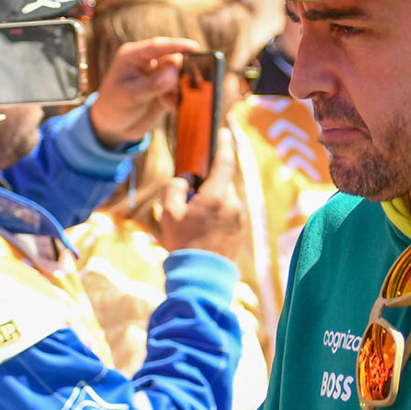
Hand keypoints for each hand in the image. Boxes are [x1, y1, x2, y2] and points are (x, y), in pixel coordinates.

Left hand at [89, 38, 194, 145]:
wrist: (113, 127)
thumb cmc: (113, 107)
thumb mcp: (129, 96)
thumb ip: (152, 84)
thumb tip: (175, 72)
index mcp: (133, 56)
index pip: (157, 47)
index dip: (176, 45)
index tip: (194, 47)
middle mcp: (148, 63)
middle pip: (173, 60)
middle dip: (183, 70)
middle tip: (193, 81)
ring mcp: (158, 77)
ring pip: (179, 75)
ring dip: (184, 86)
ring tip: (182, 98)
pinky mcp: (166, 91)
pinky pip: (180, 91)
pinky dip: (181, 99)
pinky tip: (175, 108)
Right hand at [160, 130, 245, 260]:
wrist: (202, 277)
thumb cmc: (183, 244)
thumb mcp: (169, 214)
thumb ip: (175, 189)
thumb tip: (186, 180)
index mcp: (216, 197)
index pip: (224, 163)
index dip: (224, 145)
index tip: (224, 132)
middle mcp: (233, 204)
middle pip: (222, 182)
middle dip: (208, 184)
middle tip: (191, 198)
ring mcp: (240, 217)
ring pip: (225, 197)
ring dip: (212, 199)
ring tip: (195, 220)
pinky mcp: (242, 228)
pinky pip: (229, 211)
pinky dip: (218, 212)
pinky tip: (204, 228)